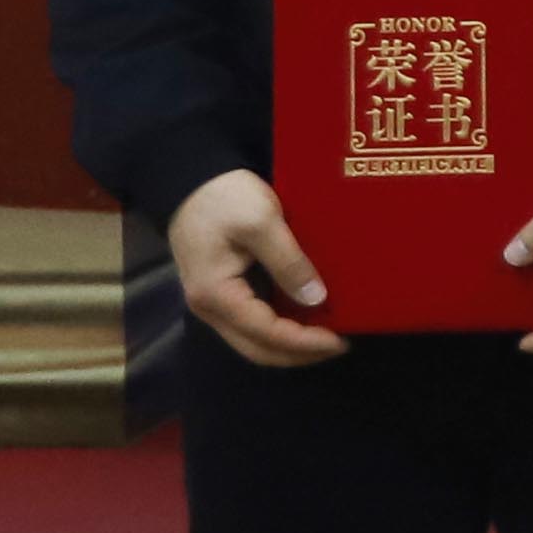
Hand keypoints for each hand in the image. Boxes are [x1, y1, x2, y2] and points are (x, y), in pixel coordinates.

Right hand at [164, 169, 345, 370]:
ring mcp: (214, 304)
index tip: (340, 340)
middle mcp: (210, 309)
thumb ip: (288, 261)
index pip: (265, 333)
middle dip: (300, 353)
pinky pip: (253, 323)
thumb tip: (316, 299)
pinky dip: (281, 328)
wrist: (192, 179)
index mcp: (216, 294)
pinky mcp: (224, 293)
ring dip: (291, 344)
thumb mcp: (261, 222)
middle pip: (257, 349)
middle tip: (341, 344)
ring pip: (254, 341)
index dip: (304, 342)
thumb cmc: (224, 197)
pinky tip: (307, 320)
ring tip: (329, 336)